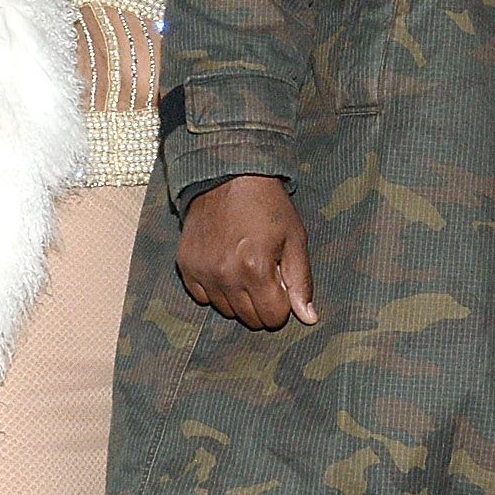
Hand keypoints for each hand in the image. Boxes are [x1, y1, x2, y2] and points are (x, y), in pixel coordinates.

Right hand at [175, 173, 318, 330]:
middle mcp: (225, 275)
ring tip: (244, 267)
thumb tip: (308, 319)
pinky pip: (201, 297)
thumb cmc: (268, 206)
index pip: (272, 318)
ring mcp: (202, 271)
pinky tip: (224, 266)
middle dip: (262, 303)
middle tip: (265, 274)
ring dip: (238, 297)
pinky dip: (215, 288)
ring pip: (225, 310)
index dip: (283, 305)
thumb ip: (301, 282)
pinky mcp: (186, 265)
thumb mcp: (295, 239)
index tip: (282, 284)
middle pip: (249, 319)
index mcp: (256, 269)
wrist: (229, 175)